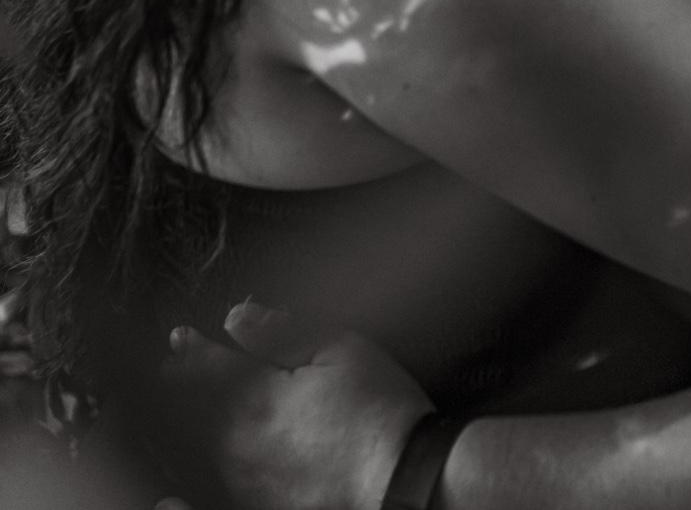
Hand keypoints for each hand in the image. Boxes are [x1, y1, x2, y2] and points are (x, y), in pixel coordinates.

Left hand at [159, 302, 434, 509]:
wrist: (400, 481)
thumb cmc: (378, 409)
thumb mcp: (341, 351)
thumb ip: (284, 332)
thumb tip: (237, 318)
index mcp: (254, 399)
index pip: (206, 367)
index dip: (191, 348)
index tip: (179, 337)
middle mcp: (235, 445)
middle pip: (189, 410)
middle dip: (180, 383)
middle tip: (171, 366)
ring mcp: (242, 483)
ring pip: (195, 447)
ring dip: (185, 421)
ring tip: (182, 403)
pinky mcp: (256, 506)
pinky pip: (213, 479)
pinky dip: (200, 461)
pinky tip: (201, 457)